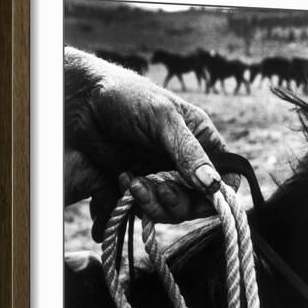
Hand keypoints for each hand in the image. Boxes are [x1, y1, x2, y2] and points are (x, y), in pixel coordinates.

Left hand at [65, 47, 237, 239]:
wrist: (81, 101)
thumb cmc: (127, 97)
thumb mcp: (162, 118)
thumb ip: (187, 151)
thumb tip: (212, 185)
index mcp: (201, 141)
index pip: (226, 178)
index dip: (219, 195)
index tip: (202, 200)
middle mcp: (185, 163)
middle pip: (197, 203)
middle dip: (177, 203)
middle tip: (158, 190)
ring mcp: (161, 176)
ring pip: (170, 210)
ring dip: (153, 205)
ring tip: (133, 182)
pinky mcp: (137, 186)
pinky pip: (144, 209)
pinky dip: (134, 204)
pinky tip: (122, 182)